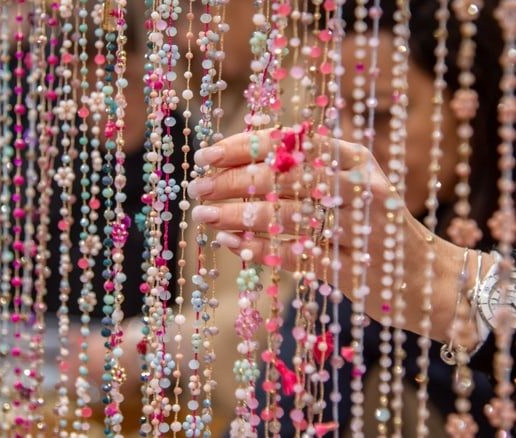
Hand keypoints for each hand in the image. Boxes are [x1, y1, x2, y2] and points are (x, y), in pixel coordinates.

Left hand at [189, 128, 484, 345]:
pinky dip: (258, 249)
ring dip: (237, 215)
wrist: (424, 275)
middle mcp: (360, 187)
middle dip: (233, 181)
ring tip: (204, 217)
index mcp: (354, 157)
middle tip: (196, 190)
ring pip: (286, 216)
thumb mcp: (347, 182)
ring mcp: (359, 229)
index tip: (204, 156)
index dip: (243, 146)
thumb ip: (302, 166)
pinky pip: (295, 256)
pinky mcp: (353, 268)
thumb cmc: (368, 222)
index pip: (290, 140)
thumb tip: (232, 159)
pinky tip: (229, 244)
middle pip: (284, 176)